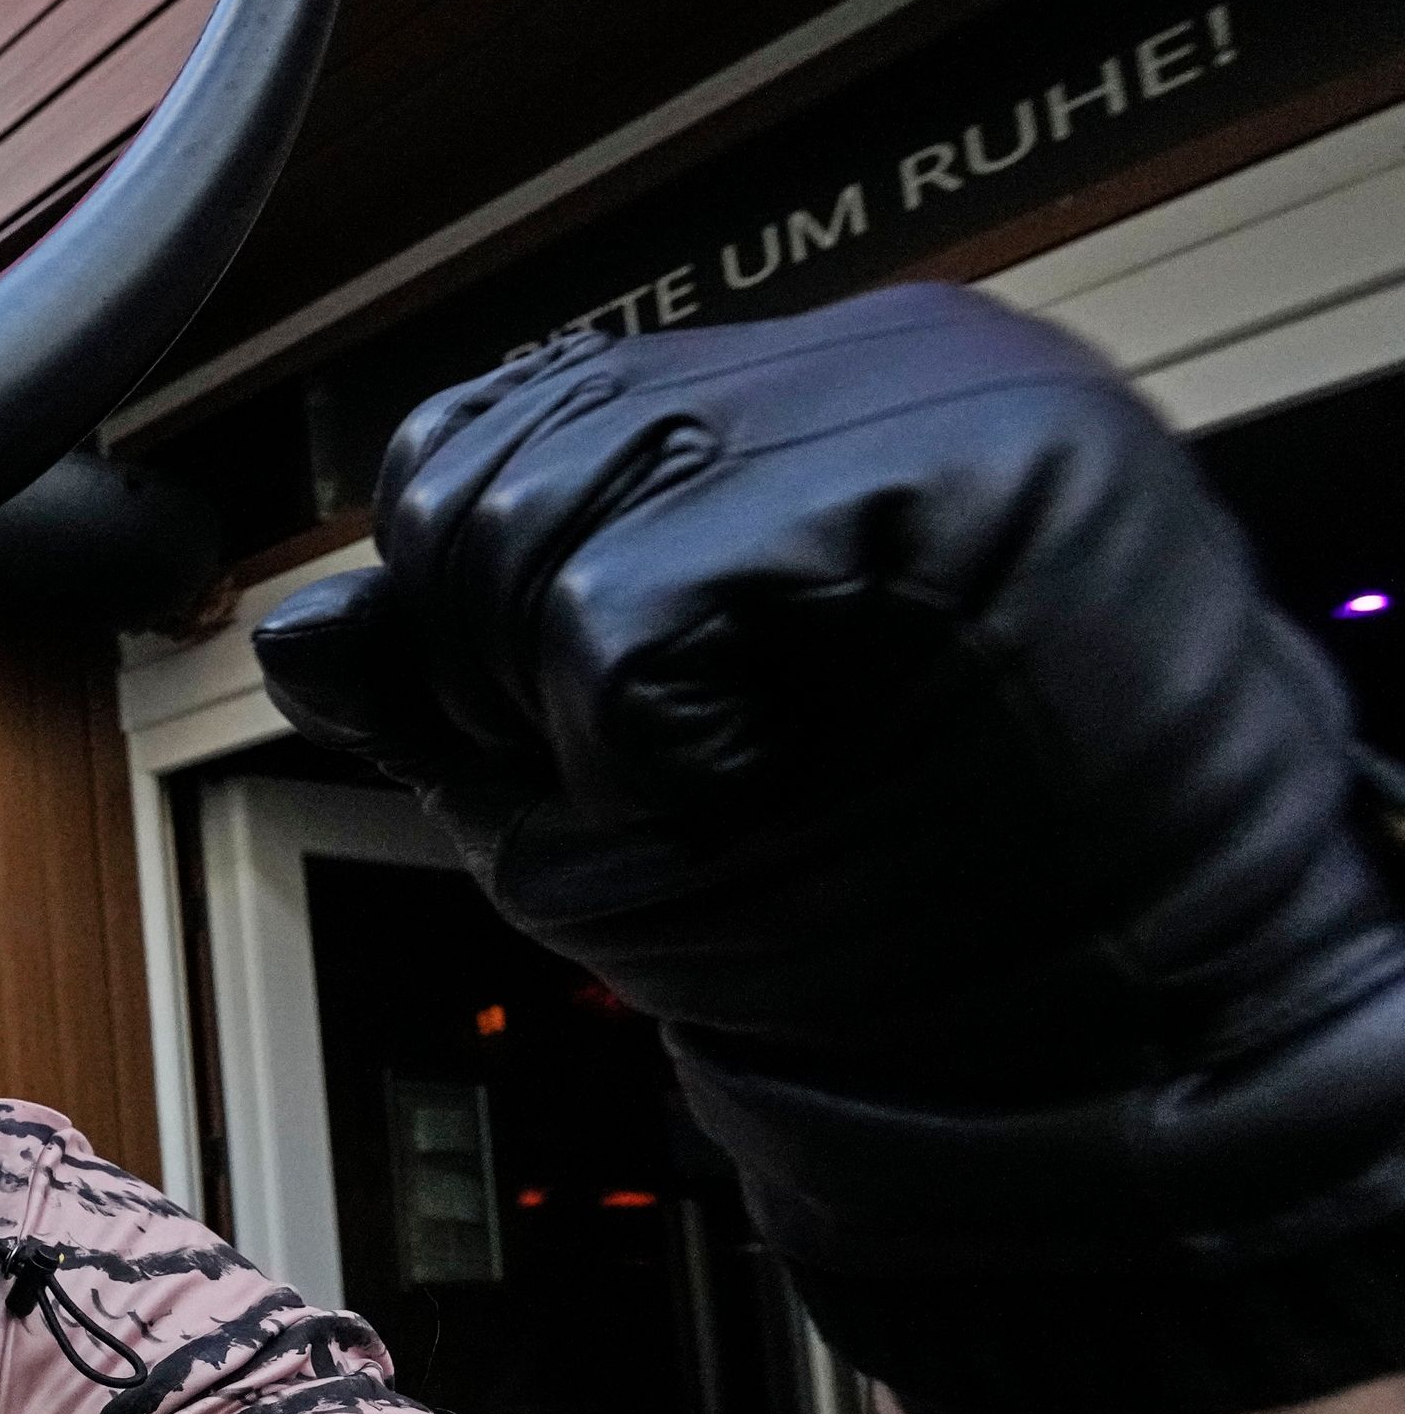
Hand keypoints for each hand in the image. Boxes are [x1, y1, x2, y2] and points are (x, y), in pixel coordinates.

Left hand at [255, 283, 1404, 1413]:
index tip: (579, 723)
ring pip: (531, 514)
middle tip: (649, 770)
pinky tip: (748, 781)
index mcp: (811, 401)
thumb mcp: (604, 792)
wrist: (1115, 1057)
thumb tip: (298, 625)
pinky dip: (625, 743)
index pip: (511, 416)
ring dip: (558, 704)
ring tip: (722, 774)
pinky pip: (611, 601)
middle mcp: (874, 356)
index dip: (473, 597)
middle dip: (488, 659)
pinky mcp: (956, 472)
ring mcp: (927, 395)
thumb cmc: (893, 932)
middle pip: (488, 458)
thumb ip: (449, 688)